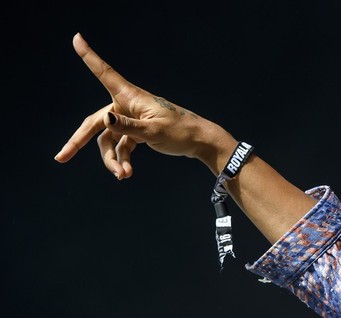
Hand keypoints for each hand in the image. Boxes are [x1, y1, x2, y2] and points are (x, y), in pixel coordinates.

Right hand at [54, 33, 230, 178]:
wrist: (199, 142)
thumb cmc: (180, 131)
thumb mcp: (154, 130)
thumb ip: (128, 126)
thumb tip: (106, 119)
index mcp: (130, 97)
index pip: (105, 74)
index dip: (89, 57)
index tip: (76, 38)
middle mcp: (127, 106)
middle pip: (95, 123)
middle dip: (79, 141)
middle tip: (61, 157)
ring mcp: (130, 120)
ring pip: (110, 141)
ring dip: (113, 160)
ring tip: (123, 176)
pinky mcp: (137, 133)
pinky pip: (122, 147)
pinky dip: (123, 160)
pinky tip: (127, 174)